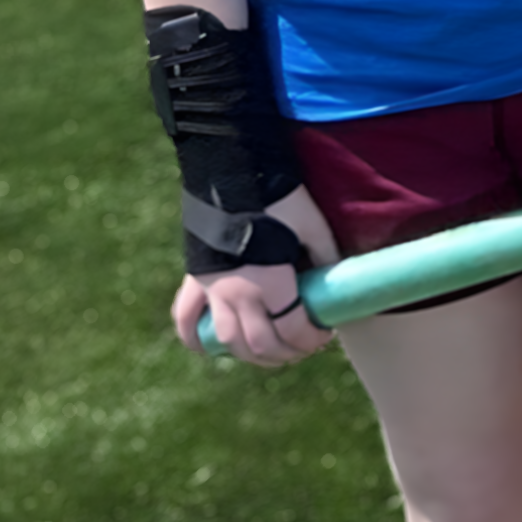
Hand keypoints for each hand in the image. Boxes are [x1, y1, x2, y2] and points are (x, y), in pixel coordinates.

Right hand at [172, 186, 340, 367]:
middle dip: (287, 352)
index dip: (310, 339)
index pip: (291, 330)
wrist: (235, 167)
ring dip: (250, 354)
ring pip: (226, 341)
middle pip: (260, 344)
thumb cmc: (282, 196)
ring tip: (270, 350)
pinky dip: (195, 338)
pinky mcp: (195, 278)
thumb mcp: (314, 227)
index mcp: (270, 282)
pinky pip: (186, 319)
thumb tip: (336, 282)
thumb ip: (324, 258)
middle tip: (304, 345)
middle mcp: (238, 293)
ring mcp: (212, 288)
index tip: (324, 334)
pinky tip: (207, 347)